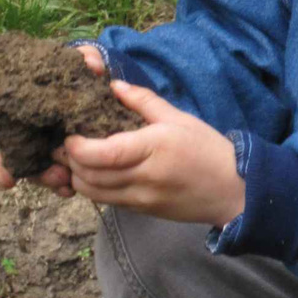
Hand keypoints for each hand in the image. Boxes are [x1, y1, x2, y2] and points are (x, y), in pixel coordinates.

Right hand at [0, 43, 105, 195]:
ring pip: (26, 172)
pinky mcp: (56, 166)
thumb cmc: (75, 78)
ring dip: (40, 178)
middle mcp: (19, 132)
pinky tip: (69, 188)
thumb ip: (83, 58)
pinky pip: (51, 181)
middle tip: (13, 174)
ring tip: (61, 179)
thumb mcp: (79, 64)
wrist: (98, 98)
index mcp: (14, 107)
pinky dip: (59, 186)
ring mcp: (36, 152)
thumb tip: (91, 64)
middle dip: (4, 166)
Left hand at [62, 81, 245, 224]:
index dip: (78, 147)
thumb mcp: (179, 118)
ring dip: (78, 177)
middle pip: (90, 176)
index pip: (103, 154)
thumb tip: (114, 86)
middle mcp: (144, 178)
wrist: (232, 191)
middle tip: (66, 144)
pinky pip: (107, 201)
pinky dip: (94, 188)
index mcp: (153, 148)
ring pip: (94, 193)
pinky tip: (96, 173)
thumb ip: (144, 101)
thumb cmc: (208, 150)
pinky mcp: (142, 211)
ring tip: (78, 160)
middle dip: (70, 161)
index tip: (71, 134)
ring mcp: (142, 198)